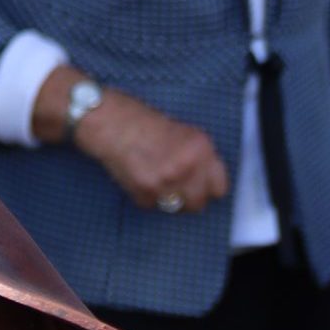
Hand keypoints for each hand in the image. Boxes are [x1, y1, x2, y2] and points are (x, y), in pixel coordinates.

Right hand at [75, 90, 229, 213]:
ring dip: (169, 199)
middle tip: (178, 187)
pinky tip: (140, 177)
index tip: (203, 186)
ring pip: (176, 209)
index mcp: (200, 149)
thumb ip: (199, 155)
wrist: (109, 122)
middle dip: (189, 197)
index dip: (209, 187)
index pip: (219, 188)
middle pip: (198, 203)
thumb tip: (207, 178)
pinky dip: (148, 197)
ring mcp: (165, 183)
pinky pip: (153, 206)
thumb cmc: (142, 121)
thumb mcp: (184, 131)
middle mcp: (187, 167)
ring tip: (159, 181)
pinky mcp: (144, 193)